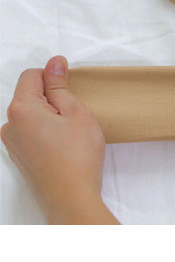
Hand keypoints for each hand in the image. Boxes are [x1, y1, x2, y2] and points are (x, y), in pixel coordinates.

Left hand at [1, 56, 118, 223]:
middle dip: (52, 98)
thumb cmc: (78, 155)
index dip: (53, 77)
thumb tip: (54, 63)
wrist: (71, 198)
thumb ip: (60, 85)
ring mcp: (11, 144)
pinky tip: (63, 145)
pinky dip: (46, 131)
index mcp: (21, 109)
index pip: (32, 75)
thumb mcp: (76, 112)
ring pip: (31, 114)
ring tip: (70, 133)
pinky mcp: (19, 157)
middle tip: (74, 116)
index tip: (72, 91)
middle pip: (29, 95)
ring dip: (50, 116)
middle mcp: (9, 125)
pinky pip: (31, 132)